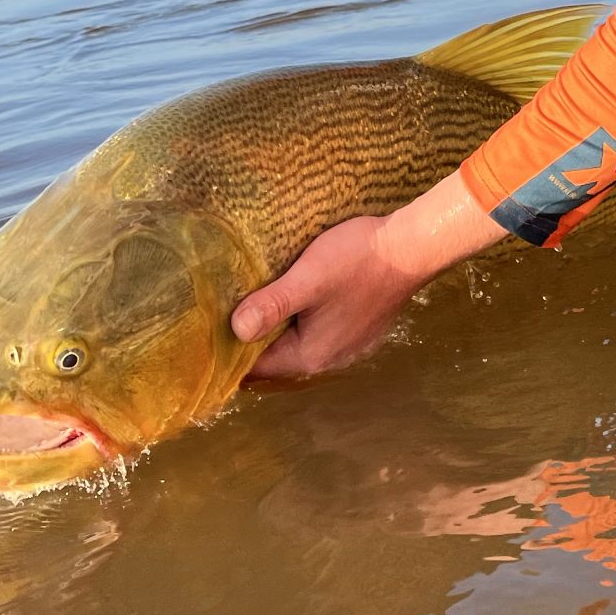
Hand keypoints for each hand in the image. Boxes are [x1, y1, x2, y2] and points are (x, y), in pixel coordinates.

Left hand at [231, 215, 419, 378]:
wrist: (411, 247)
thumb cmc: (358, 260)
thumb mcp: (307, 278)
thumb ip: (271, 305)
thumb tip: (236, 330)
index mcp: (311, 354)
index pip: (256, 367)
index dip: (228, 352)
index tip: (205, 332)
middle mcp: (328, 358)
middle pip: (274, 357)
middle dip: (249, 338)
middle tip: (219, 311)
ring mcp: (346, 345)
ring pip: (295, 342)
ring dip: (274, 327)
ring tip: (248, 301)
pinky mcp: (357, 328)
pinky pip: (315, 331)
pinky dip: (297, 320)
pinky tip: (288, 296)